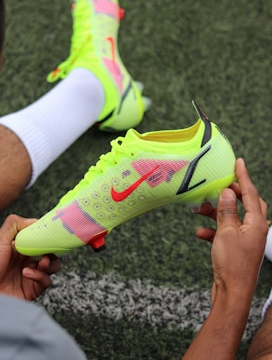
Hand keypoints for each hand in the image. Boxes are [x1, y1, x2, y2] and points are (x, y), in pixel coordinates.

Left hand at [0, 215, 59, 300]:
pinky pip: (46, 281)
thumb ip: (14, 224)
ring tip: (41, 263)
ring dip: (50, 264)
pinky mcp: (33, 289)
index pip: (41, 239)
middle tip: (47, 251)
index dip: (48, 236)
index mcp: (22, 247)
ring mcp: (32, 274)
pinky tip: (26, 273)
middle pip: (51, 252)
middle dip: (53, 251)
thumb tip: (34, 220)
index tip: (51, 234)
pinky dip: (39, 276)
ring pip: (53, 266)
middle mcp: (28, 260)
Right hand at [196, 158, 267, 303]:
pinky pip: (225, 233)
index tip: (239, 162)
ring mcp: (246, 239)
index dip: (243, 176)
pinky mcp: (237, 249)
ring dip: (217, 213)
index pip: (250, 193)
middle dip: (230, 194)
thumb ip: (226, 210)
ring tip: (199, 209)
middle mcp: (255, 229)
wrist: (232, 293)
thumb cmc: (232, 264)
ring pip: (232, 218)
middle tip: (219, 185)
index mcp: (257, 223)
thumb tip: (226, 192)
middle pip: (245, 204)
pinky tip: (200, 232)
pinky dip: (213, 230)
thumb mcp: (226, 232)